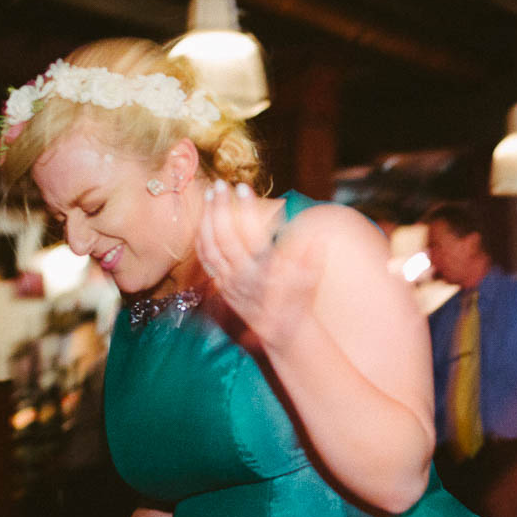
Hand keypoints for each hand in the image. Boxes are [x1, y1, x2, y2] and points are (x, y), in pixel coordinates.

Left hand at [195, 181, 319, 350]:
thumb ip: (311, 261)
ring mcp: (228, 282)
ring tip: (212, 194)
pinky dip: (202, 236)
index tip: (244, 187)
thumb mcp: (310, 283)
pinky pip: (205, 258)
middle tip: (221, 184)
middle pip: (224, 237)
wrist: (282, 332)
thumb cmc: (299, 304)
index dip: (246, 209)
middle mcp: (242, 277)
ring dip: (208, 218)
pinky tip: (205, 218)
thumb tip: (315, 238)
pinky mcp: (221, 285)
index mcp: (265, 273)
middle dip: (221, 208)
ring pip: (210, 246)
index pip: (251, 235)